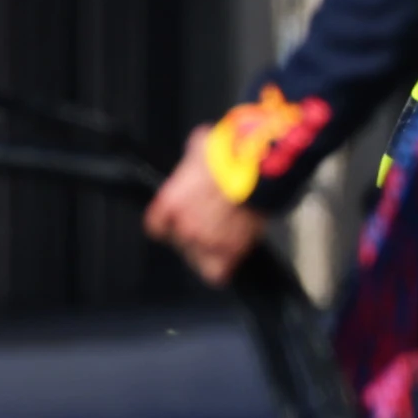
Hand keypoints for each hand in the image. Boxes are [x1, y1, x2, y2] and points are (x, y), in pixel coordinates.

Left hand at [143, 134, 267, 288]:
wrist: (259, 167)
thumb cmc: (233, 151)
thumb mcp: (201, 145)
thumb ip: (194, 157)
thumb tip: (199, 146)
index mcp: (170, 203)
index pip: (157, 227)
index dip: (171, 224)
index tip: (179, 222)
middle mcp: (183, 226)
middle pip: (181, 242)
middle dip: (196, 233)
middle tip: (214, 222)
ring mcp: (207, 241)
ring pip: (199, 258)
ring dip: (211, 249)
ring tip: (226, 238)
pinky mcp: (231, 249)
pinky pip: (218, 272)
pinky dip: (223, 268)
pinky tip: (230, 258)